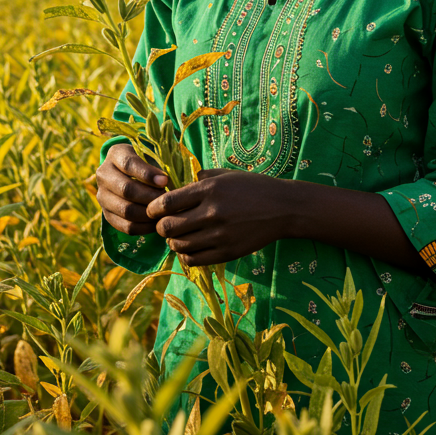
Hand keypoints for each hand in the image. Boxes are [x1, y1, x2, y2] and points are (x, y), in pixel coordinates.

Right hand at [96, 144, 167, 234]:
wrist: (131, 173)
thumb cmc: (147, 162)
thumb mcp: (150, 156)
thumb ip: (157, 165)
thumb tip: (165, 182)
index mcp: (115, 154)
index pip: (129, 164)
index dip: (147, 174)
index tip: (165, 181)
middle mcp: (104, 174)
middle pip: (126, 189)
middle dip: (150, 196)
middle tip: (166, 199)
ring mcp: (102, 196)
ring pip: (126, 210)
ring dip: (148, 213)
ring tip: (163, 212)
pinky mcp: (107, 214)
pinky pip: (125, 226)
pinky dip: (143, 227)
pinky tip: (156, 223)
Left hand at [145, 169, 295, 264]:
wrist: (282, 208)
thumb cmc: (252, 187)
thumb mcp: (225, 174)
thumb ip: (199, 179)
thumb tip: (175, 187)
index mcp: (209, 190)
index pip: (167, 203)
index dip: (153, 208)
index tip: (153, 209)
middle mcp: (211, 213)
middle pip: (168, 227)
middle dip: (160, 226)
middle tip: (164, 223)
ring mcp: (219, 235)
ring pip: (178, 245)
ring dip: (173, 241)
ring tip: (178, 235)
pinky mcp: (226, 253)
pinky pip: (193, 260)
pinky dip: (185, 254)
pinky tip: (190, 247)